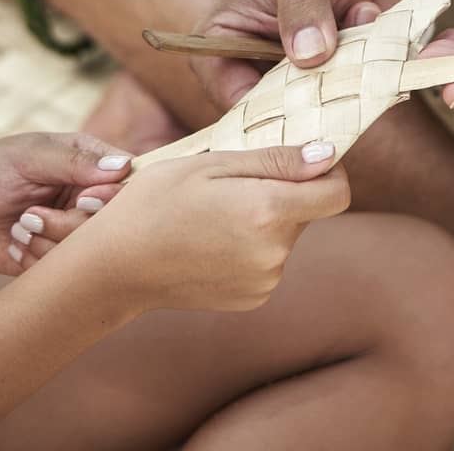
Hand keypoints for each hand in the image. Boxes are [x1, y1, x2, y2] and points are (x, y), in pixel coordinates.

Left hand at [0, 133, 131, 274]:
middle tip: (32, 214)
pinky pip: (65, 271)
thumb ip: (74, 162)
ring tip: (20, 225)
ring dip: (49, 240)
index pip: (127, 179)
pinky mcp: (53, 260)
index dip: (112, 196)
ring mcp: (71, 229)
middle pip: (110, 221)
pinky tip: (15, 243)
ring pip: (90, 249)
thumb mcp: (28, 157)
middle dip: (71, 223)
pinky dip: (38, 259)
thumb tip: (124, 169)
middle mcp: (84, 197)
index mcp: (86, 163)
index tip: (81, 199)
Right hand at [60, 142, 348, 313]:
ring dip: (263, 219)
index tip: (298, 157)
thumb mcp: (211, 163)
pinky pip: (268, 260)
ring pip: (285, 235)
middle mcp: (275, 254)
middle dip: (281, 191)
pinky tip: (210, 240)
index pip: (337, 192)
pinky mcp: (253, 299)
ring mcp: (265, 282)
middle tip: (228, 184)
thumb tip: (329, 154)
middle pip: (307, 210)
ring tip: (212, 214)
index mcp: (267, 212)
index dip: (326, 169)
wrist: (116, 266)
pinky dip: (250, 246)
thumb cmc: (156, 201)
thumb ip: (275, 160)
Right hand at [191, 0, 406, 110]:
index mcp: (225, 40)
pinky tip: (383, 23)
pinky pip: (358, 99)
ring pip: (321, 109)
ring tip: (360, 12)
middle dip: (315, 96)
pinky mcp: (339, 83)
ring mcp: (300, 79)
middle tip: (344, 66)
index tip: (302, 112)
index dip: (259, 113)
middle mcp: (257, 67)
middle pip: (275, 112)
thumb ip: (302, 8)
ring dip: (351, 73)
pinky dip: (379, 71)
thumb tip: (308, 55)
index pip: (227, 91)